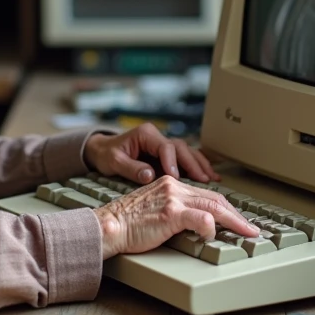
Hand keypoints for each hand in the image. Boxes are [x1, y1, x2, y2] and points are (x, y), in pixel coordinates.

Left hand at [84, 122, 219, 185]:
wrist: (102, 150)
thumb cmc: (107, 154)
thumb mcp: (114, 161)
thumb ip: (131, 168)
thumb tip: (150, 175)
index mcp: (146, 134)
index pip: (164, 146)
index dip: (172, 162)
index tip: (176, 178)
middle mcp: (157, 137)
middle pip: (181, 148)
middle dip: (193, 163)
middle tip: (204, 179)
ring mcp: (162, 144)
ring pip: (186, 151)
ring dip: (199, 164)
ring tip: (212, 178)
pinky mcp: (165, 154)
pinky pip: (184, 158)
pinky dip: (196, 165)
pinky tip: (207, 175)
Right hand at [92, 175, 258, 258]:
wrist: (109, 226)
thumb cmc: (127, 224)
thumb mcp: (155, 210)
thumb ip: (174, 211)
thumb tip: (197, 225)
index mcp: (171, 184)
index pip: (206, 194)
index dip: (226, 208)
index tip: (237, 220)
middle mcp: (174, 186)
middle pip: (215, 198)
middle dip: (236, 215)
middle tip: (251, 228)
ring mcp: (173, 198)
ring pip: (214, 206)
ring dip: (235, 221)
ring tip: (247, 233)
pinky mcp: (170, 213)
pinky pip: (201, 218)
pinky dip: (211, 228)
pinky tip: (213, 236)